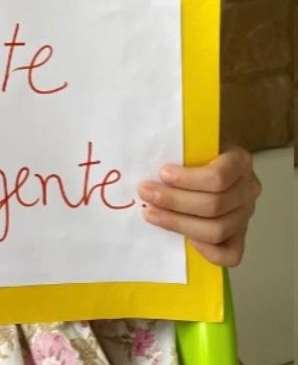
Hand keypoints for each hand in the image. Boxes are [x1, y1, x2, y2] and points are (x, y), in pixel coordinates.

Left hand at [138, 146, 260, 266]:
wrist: (205, 161)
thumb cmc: (194, 149)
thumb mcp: (192, 140)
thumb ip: (180, 147)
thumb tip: (149, 161)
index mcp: (240, 161)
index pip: (219, 177)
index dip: (188, 179)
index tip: (162, 173)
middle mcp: (248, 189)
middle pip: (214, 205)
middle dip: (174, 201)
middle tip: (146, 193)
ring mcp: (245, 214)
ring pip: (217, 230)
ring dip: (179, 223)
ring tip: (151, 213)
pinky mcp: (239, 236)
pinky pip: (231, 254)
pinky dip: (209, 252)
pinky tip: (186, 240)